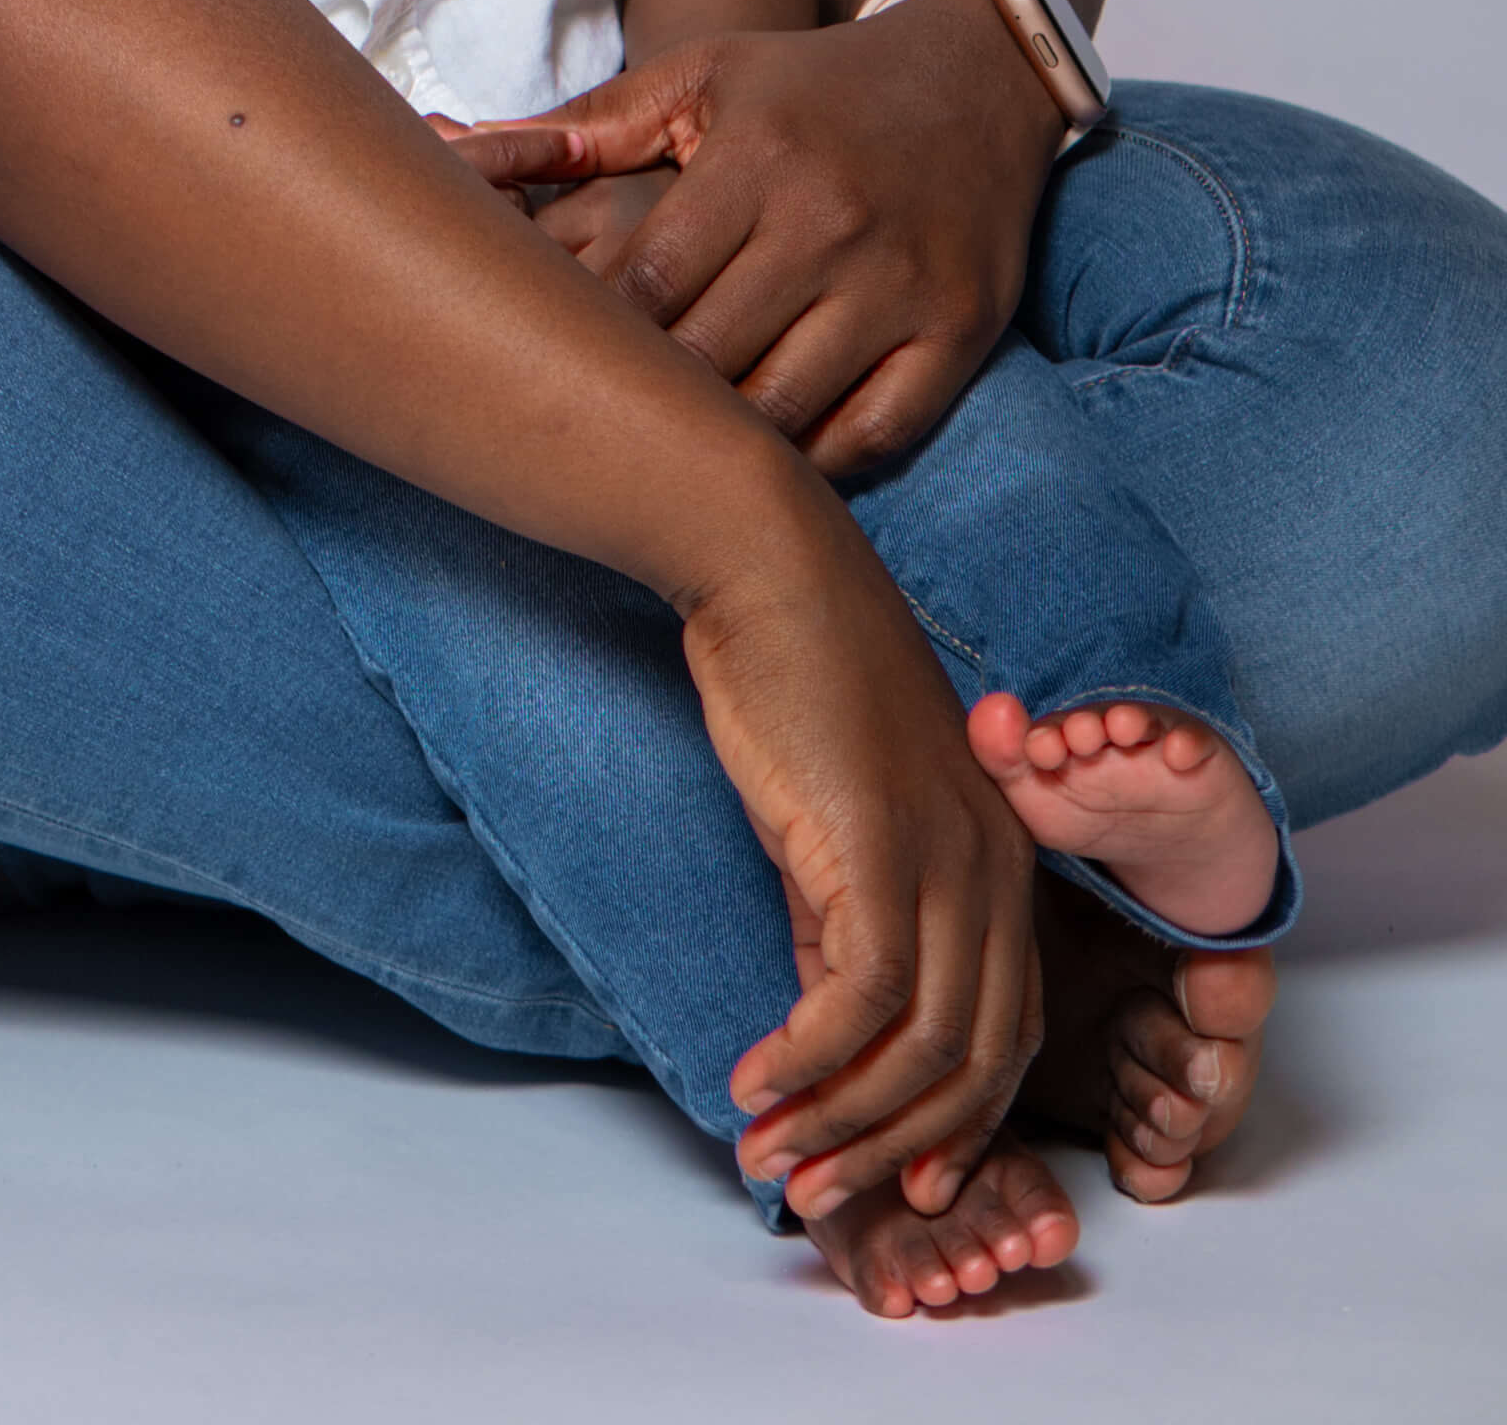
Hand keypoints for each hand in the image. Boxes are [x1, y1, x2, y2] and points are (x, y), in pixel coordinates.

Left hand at [439, 0, 1056, 473]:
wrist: (975, 79)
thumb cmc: (810, 86)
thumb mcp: (706, 78)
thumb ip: (594, 126)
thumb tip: (464, 148)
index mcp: (755, 157)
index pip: (648, 282)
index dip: (596, 336)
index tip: (562, 363)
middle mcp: (830, 221)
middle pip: (709, 356)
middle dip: (652, 396)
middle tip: (607, 424)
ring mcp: (900, 284)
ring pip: (785, 408)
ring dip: (725, 441)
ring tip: (677, 452)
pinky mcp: (961, 334)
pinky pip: (875, 433)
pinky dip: (817, 461)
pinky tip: (771, 461)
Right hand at [678, 488, 1045, 1222]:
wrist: (767, 565)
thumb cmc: (794, 679)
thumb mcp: (837, 821)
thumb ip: (844, 921)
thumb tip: (829, 1031)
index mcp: (1001, 862)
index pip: (1004, 1035)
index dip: (954, 1125)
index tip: (891, 1180)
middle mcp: (996, 873)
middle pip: (975, 1066)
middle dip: (897, 1153)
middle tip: (817, 1193)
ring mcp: (949, 863)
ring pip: (923, 1053)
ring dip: (842, 1124)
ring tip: (771, 1156)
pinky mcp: (883, 853)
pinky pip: (860, 1004)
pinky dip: (808, 1063)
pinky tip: (755, 1083)